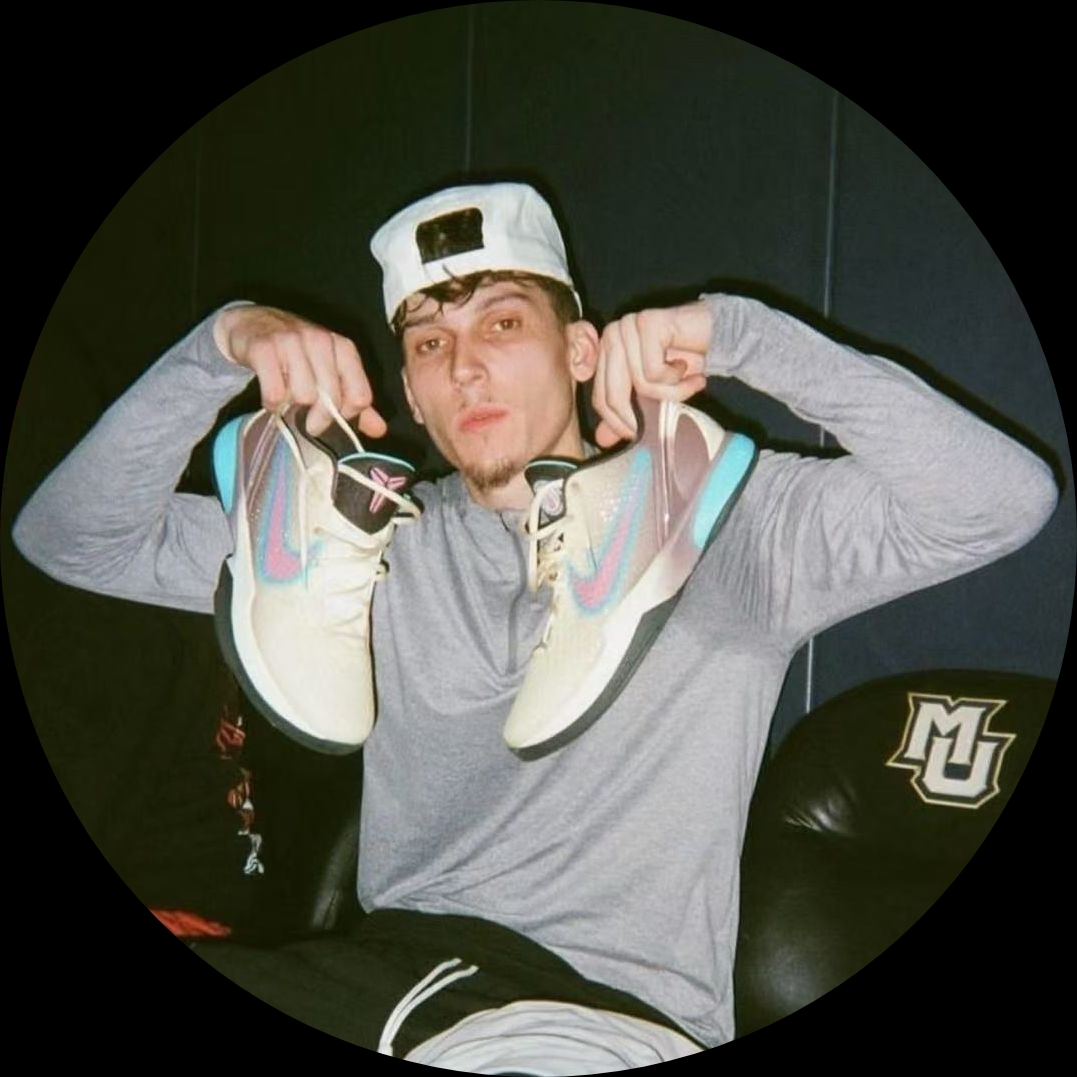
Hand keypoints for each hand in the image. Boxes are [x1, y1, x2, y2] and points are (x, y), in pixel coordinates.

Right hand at [213, 305, 386, 437]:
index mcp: (343, 347)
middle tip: (305, 420)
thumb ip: (354, 400)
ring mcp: (292, 341)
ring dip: (292, 407)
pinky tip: (270, 396)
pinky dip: (272, 402)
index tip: (333, 417)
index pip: (359, 396)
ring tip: (287, 399)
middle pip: (330, 400)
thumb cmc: (296, 352)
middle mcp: (321, 340)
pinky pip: (275, 393)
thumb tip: (379, 430)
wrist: (249, 323)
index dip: (347, 415)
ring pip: (303, 397)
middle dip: (318, 419)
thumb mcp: (330, 370)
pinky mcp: (264, 348)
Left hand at [591, 301, 711, 446]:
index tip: (641, 434)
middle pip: (615, 395)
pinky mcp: (647, 323)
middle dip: (644, 413)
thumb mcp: (654, 394)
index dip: (620, 424)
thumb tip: (602, 439)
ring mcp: (627, 327)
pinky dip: (676, 378)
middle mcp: (612, 337)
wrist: (717, 336)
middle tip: (668, 415)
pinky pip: (654, 371)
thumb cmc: (684, 364)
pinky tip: (687, 367)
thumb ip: (627, 411)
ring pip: (639, 384)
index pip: (601, 399)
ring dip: (671, 392)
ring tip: (689, 382)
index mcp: (606, 353)